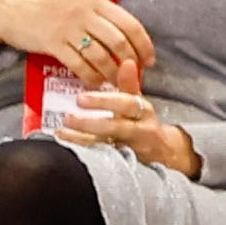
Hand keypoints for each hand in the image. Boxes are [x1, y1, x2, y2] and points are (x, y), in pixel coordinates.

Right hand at [0, 0, 158, 88]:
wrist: (13, 11)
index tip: (149, 60)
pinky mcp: (53, 43)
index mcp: (96, 2)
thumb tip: (130, 40)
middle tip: (132, 75)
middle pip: (119, 42)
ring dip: (111, 73)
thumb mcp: (80, 4)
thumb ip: (103, 17)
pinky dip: (91, 77)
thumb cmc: (51, 10)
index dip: (144, 45)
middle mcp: (85, 13)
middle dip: (130, 62)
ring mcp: (69, 28)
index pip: (131, 24)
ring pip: (101, 56)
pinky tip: (95, 83)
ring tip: (115, 83)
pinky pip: (79, 64)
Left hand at [53, 84, 197, 176]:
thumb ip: (130, 83)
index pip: (126, 104)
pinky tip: (66, 144)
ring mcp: (130, 148)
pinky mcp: (122, 162)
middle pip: (116, 128)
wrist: (163, 152)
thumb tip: (126, 61)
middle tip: (68, 116)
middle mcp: (139, 131)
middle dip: (92, 123)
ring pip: (107, 145)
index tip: (81, 98)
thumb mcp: (139, 101)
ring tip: (62, 131)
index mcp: (143, 111)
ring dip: (83, 139)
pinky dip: (83, 150)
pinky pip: (101, 157)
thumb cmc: (143, 122)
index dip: (104, 101)